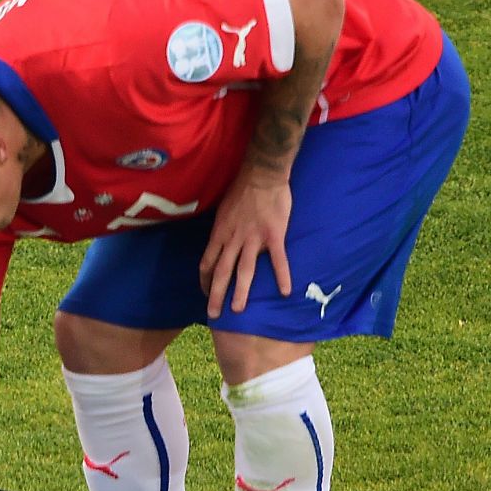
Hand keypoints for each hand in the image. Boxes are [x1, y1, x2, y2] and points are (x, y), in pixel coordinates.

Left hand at [201, 170, 292, 317]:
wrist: (262, 175)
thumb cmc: (241, 189)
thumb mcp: (222, 210)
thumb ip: (222, 229)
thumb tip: (220, 242)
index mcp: (220, 233)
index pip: (207, 263)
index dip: (205, 280)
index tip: (206, 292)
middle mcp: (233, 239)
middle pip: (222, 272)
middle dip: (216, 295)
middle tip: (213, 315)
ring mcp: (253, 239)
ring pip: (244, 271)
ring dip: (240, 292)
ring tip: (237, 310)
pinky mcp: (273, 236)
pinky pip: (277, 260)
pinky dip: (281, 276)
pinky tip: (285, 292)